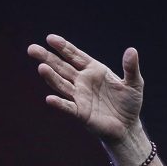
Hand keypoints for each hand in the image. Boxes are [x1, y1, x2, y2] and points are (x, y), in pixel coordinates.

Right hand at [27, 35, 143, 148]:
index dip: (63, 47)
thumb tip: (132, 50)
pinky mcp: (81, 113)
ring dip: (51, 77)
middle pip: (61, 67)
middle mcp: (82, 81)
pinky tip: (50, 99)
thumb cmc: (129, 103)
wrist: (128, 127)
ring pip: (61, 85)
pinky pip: (68, 107)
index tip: (51, 38)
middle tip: (32, 49)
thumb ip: (131, 68)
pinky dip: (59, 104)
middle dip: (47, 58)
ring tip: (41, 67)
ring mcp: (79, 97)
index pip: (75, 56)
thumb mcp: (134, 83)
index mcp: (93, 70)